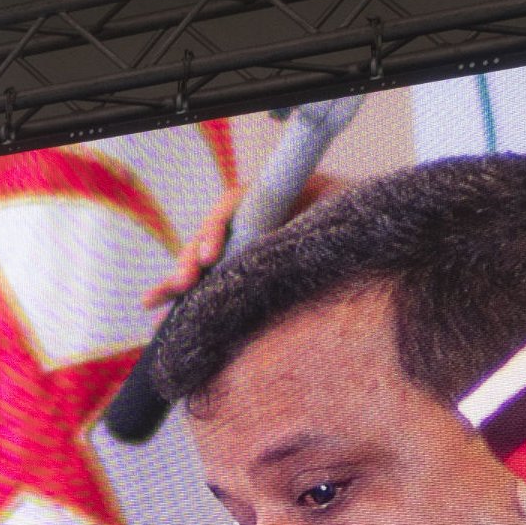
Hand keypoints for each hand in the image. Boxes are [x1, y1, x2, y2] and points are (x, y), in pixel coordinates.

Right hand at [141, 174, 344, 310]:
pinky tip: (159, 323)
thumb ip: (310, 224)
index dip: (216, 228)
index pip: (233, 205)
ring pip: (201, 265)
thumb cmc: (359, 227)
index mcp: (273, 200)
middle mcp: (252, 225)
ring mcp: (245, 253)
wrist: (372, 248)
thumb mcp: (339, 216)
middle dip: (190, 261)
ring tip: (153, 304)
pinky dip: (184, 306)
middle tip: (182, 284)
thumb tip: (285, 242)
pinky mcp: (243, 281)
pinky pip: (210, 291)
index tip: (211, 258)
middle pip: (209, 236)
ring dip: (175, 285)